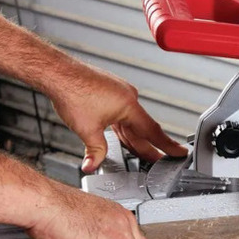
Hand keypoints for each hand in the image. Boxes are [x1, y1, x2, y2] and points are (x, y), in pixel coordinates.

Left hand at [50, 65, 187, 172]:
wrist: (57, 73)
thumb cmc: (71, 92)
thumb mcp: (86, 130)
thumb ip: (95, 151)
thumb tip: (93, 165)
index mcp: (129, 105)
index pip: (153, 131)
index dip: (168, 145)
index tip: (181, 152)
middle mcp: (128, 96)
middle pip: (142, 128)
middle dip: (148, 147)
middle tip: (159, 161)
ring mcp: (119, 92)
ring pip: (131, 121)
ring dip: (134, 137)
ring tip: (139, 152)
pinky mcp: (110, 90)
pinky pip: (122, 114)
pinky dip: (123, 127)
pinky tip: (120, 135)